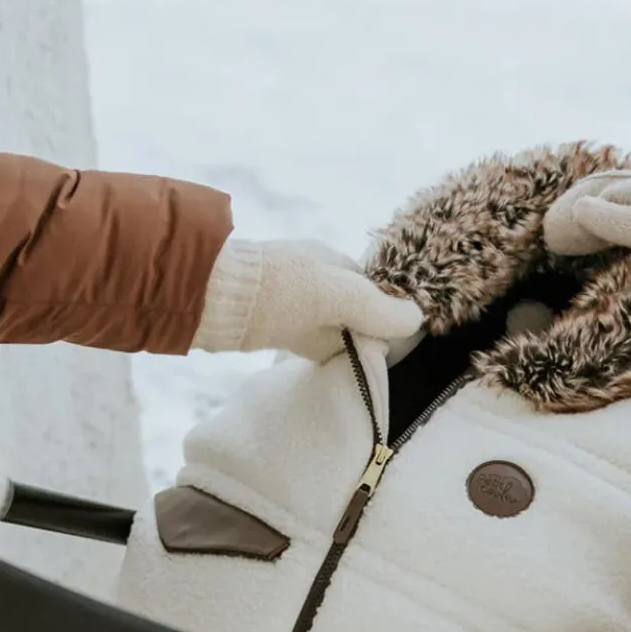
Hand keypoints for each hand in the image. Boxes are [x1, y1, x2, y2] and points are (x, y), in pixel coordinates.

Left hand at [194, 238, 423, 360]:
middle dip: (365, 332)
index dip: (386, 315)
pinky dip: (321, 352)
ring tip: (356, 369)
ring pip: (333, 327)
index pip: (372, 291)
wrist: (213, 297)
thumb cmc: (280, 290)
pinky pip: (310, 339)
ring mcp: (294, 300)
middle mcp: (316, 277)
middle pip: (354, 311)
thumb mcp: (338, 295)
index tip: (393, 342)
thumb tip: (417, 319)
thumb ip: (377, 308)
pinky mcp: (275, 323)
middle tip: (376, 361)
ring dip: (343, 345)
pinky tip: (327, 367)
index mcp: (333, 262)